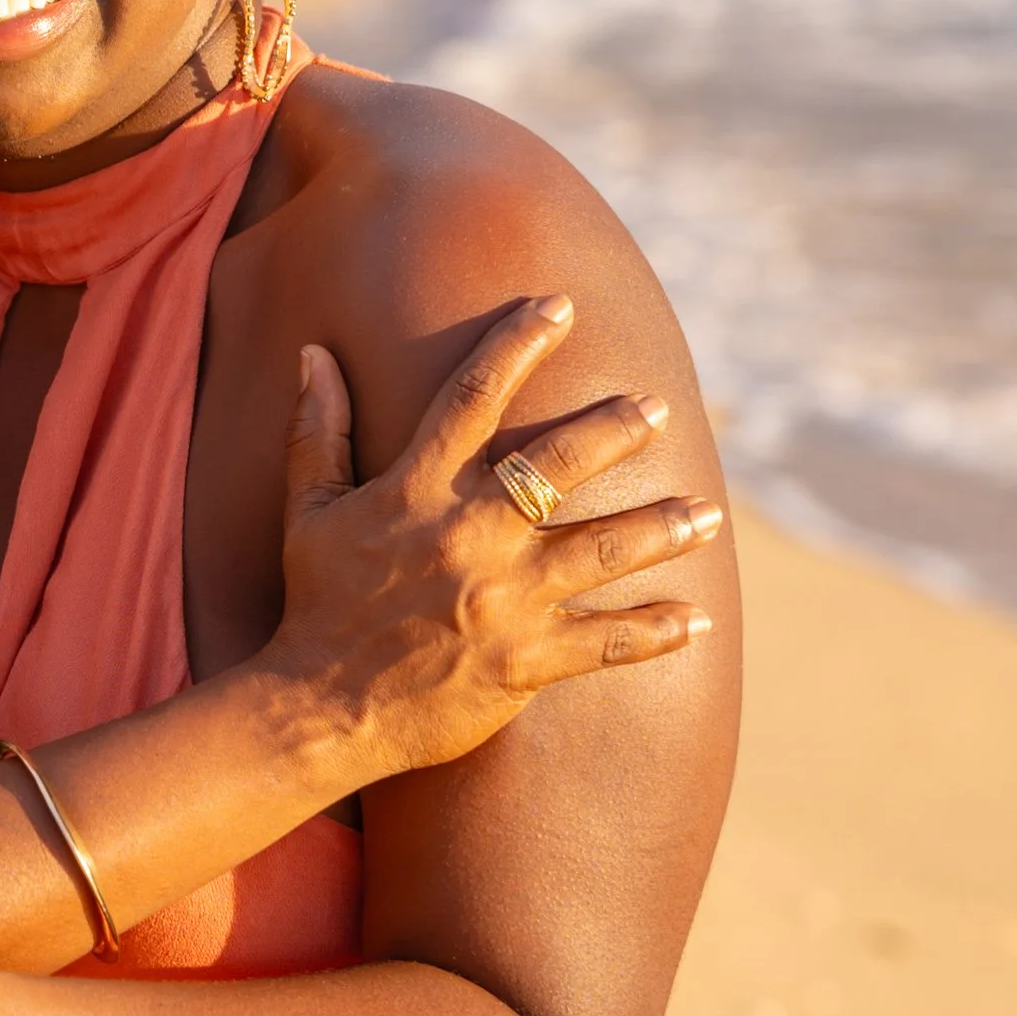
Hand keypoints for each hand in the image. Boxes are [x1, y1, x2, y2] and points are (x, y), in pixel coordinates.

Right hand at [269, 294, 718, 781]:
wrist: (319, 710)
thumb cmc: (315, 604)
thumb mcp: (309, 509)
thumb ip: (319, 429)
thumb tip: (313, 354)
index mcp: (417, 490)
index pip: (473, 396)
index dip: (518, 343)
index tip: (558, 305)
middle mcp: (470, 535)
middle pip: (559, 462)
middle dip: (615, 428)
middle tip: (660, 407)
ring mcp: (504, 599)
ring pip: (602, 550)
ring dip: (661, 528)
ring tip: (708, 512)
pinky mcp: (525, 661)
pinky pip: (605, 642)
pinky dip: (654, 631)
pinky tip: (698, 619)